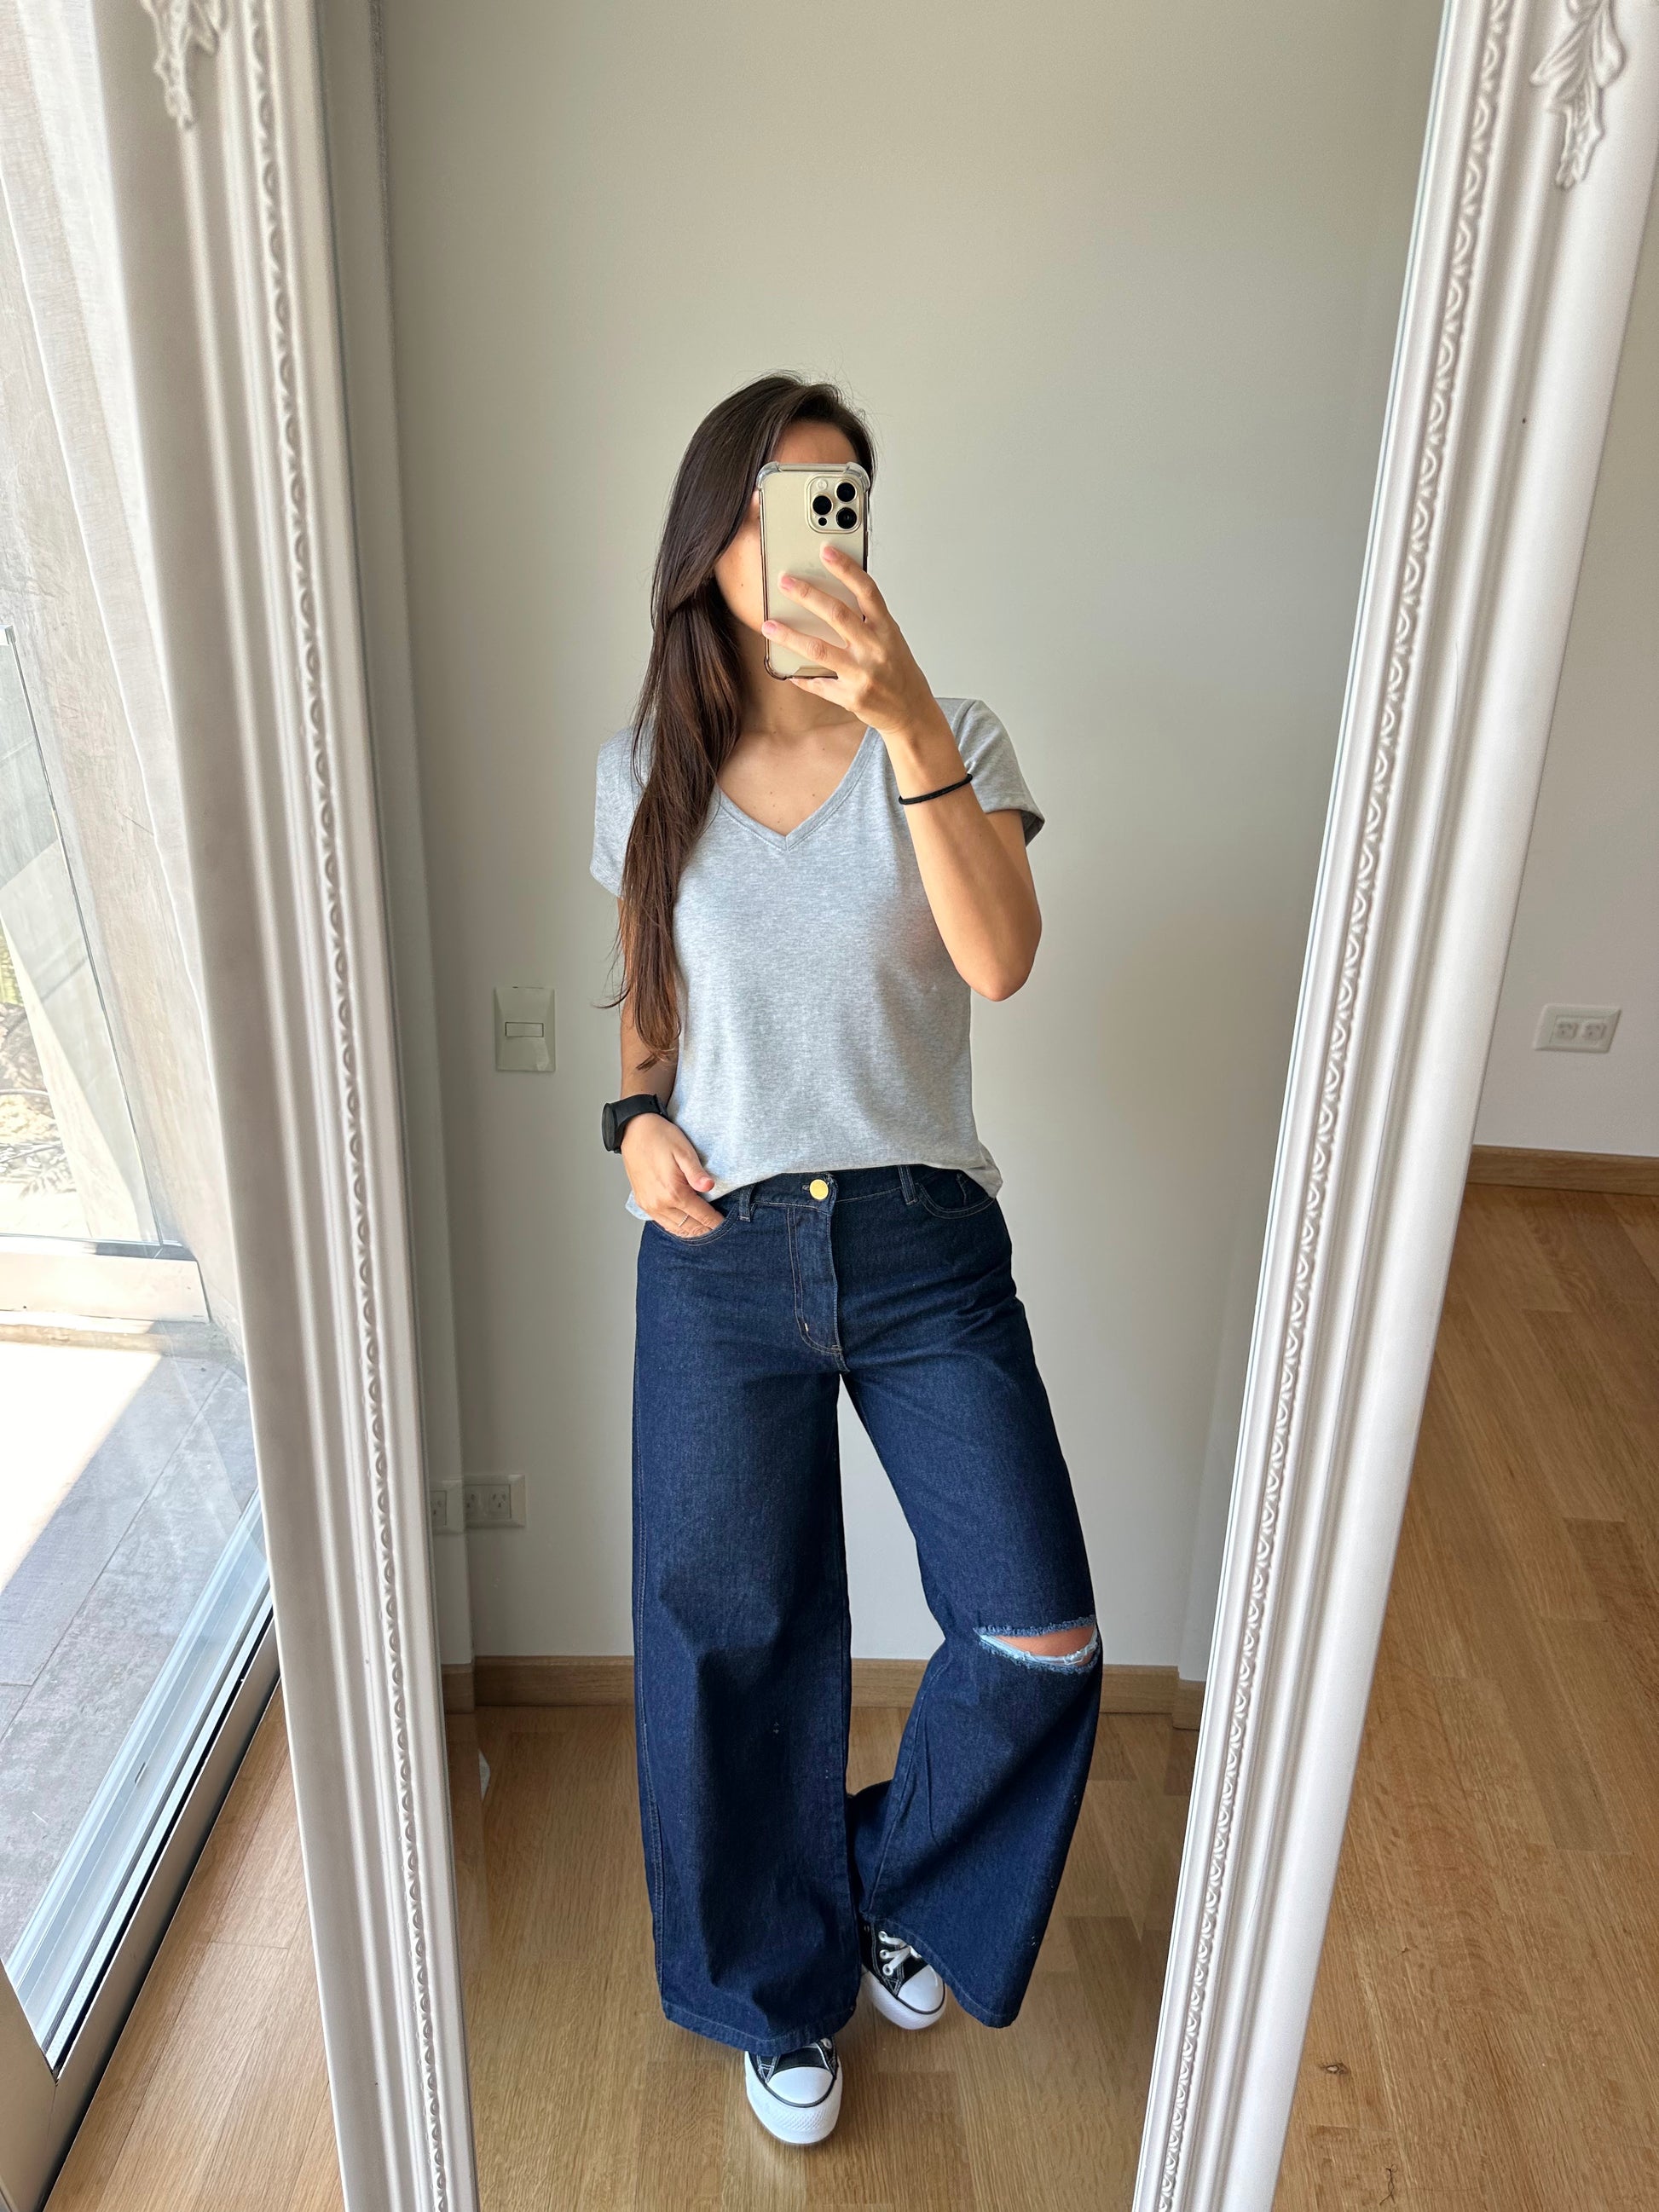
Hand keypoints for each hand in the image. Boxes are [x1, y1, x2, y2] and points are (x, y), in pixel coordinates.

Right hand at [621, 1112, 723, 1236]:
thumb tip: (710, 1187)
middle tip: (720, 1229)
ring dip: (692, 1231)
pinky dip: (677, 1226)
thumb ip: (697, 1173)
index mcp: (673, 1193)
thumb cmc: (660, 1138)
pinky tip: (686, 1223)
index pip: (702, 1216)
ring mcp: (649, 1206)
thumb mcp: (684, 1152)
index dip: (716, 1223)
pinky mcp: (643, 1203)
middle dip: (706, 1230)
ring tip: (706, 1228)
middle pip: (690, 1227)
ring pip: (676, 1229)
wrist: (635, 1130)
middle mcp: (660, 1204)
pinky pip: (663, 1223)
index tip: (727, 1224)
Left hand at [761, 549, 940, 746]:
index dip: (846, 568)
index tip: (826, 551)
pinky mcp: (852, 698)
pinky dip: (801, 678)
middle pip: (837, 614)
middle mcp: (876, 649)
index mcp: (886, 630)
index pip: (867, 591)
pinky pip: (819, 685)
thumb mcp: (891, 640)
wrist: (912, 711)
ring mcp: (863, 675)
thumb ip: (867, 621)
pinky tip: (788, 671)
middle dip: (807, 595)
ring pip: (819, 649)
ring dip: (790, 636)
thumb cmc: (898, 671)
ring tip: (769, 626)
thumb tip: (832, 597)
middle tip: (785, 582)